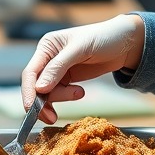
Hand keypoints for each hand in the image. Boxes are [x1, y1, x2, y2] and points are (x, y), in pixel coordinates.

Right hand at [20, 14, 143, 122]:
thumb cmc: (103, 37)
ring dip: (60, 99)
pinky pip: (59, 93)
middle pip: (36, 86)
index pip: (31, 72)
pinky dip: (66, 97)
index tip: (31, 109)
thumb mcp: (80, 49)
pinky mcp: (68, 79)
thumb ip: (58, 67)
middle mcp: (48, 58)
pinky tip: (80, 92)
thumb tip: (39, 89)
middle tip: (52, 117)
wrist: (125, 44)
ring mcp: (57, 70)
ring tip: (79, 93)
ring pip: (48, 93)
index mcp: (47, 46)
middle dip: (43, 102)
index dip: (29, 92)